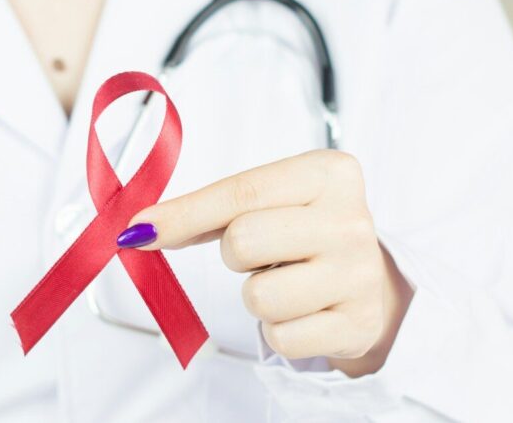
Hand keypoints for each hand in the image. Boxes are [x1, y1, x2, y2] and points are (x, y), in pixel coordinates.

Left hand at [118, 150, 413, 375]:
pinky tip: (302, 310)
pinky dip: (278, 330)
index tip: (140, 230)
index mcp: (329, 174)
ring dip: (257, 295)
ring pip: (258, 296)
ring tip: (286, 281)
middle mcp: (350, 220)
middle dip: (234, 254)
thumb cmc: (305, 231)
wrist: (372, 281)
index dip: (184, 214)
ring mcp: (359, 275)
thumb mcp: (272, 200)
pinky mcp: (357, 325)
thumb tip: (141, 230)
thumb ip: (209, 209)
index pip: (241, 193)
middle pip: (243, 241)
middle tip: (260, 253)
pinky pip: (280, 337)